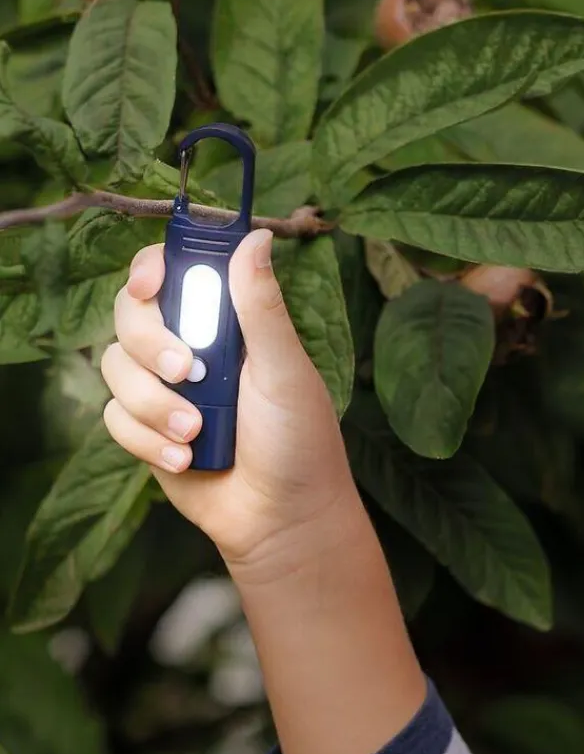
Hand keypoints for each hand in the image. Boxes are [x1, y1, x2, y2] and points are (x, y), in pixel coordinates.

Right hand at [101, 228, 360, 576]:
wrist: (283, 517)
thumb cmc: (298, 440)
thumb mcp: (285, 369)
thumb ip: (262, 307)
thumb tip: (257, 236)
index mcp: (229, 324)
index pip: (174, 273)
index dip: (152, 267)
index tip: (152, 283)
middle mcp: (191, 348)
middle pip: (131, 313)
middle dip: (152, 343)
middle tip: (189, 372)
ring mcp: (165, 389)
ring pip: (115, 367)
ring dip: (153, 402)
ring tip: (197, 432)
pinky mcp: (146, 431)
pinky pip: (115, 418)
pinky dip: (147, 439)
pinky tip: (186, 459)